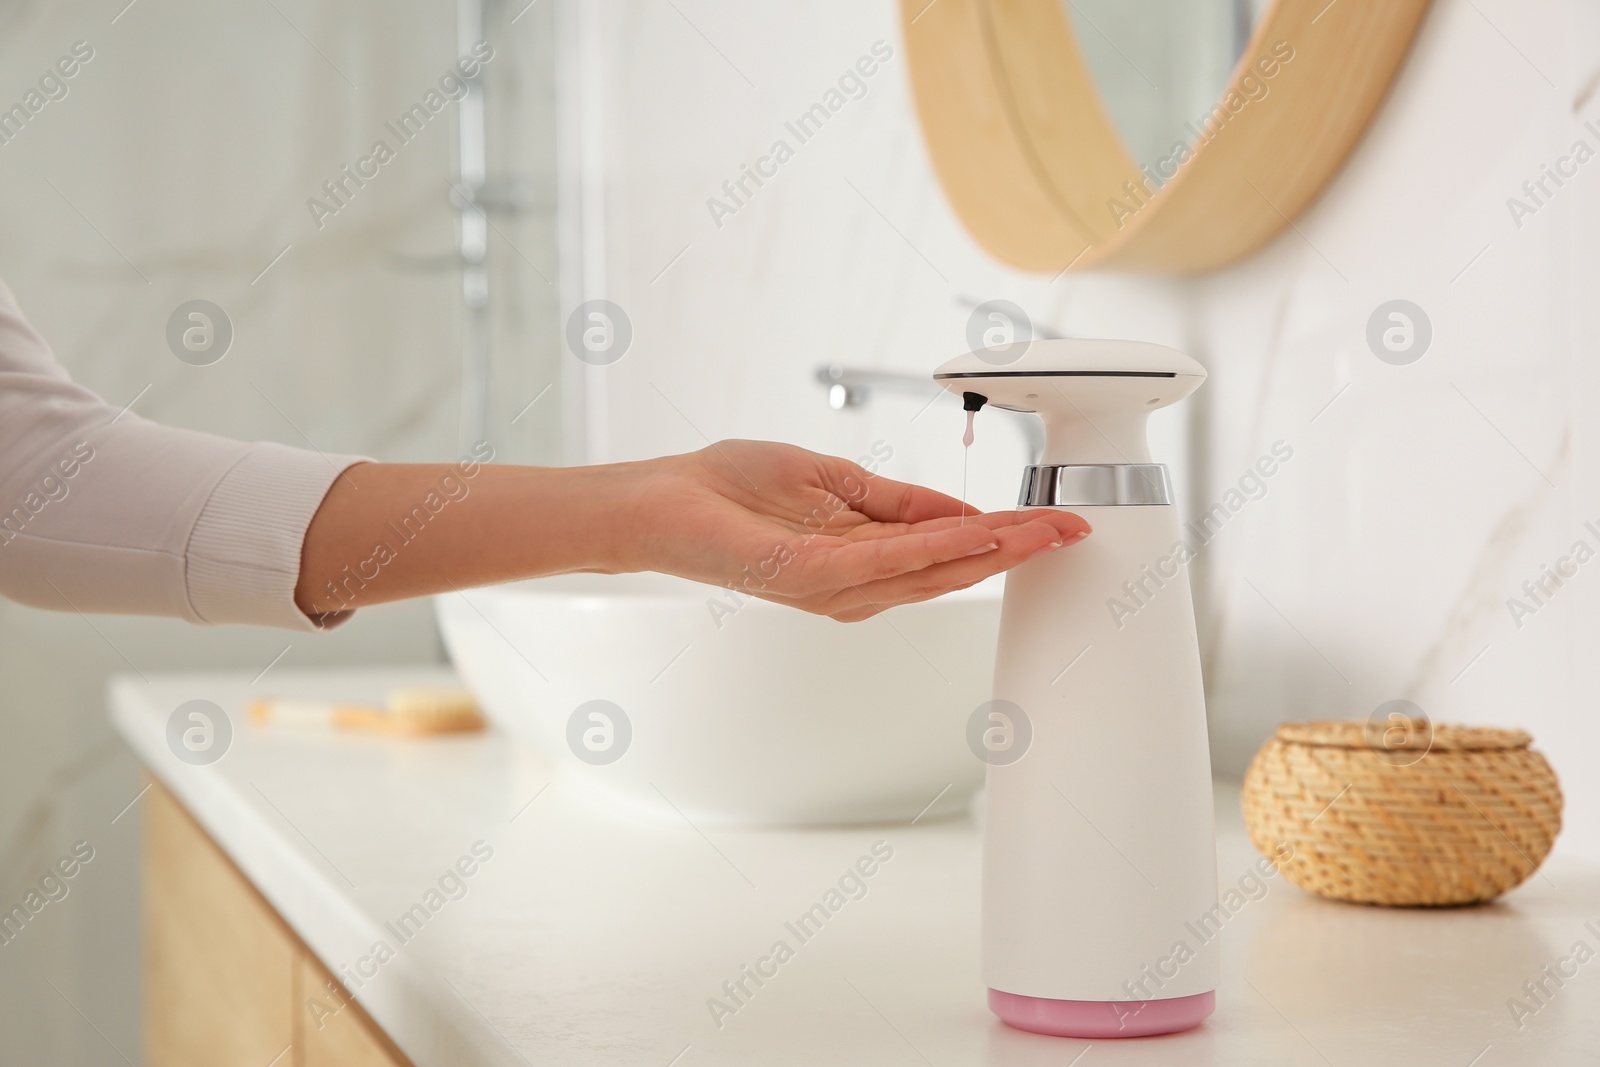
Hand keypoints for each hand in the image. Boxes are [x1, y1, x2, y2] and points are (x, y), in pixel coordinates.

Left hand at [617, 440, 1089, 620]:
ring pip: (931, 571)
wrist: (665, 501)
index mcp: (864, 560)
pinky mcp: (809, 577)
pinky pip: (885, 561)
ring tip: (1043, 531)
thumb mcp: (835, 481)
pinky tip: (975, 536)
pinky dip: (934, 548)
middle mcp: (856, 585)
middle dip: (1017, 548)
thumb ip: (897, 503)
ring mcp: (834, 586)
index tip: (1056, 521)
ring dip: (992, 551)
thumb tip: (960, 514)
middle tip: (1072, 528)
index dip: (1007, 536)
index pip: (949, 549)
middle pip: (953, 569)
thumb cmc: (733, 491)